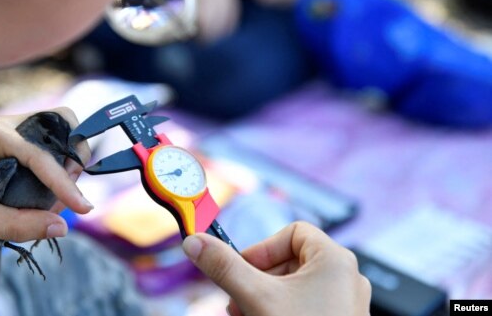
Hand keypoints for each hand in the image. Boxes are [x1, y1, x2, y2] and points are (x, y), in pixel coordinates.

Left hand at [0, 108, 90, 242]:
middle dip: (73, 156)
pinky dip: (54, 166)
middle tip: (67, 193)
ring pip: (55, 133)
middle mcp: (2, 124)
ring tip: (54, 198)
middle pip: (60, 124)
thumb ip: (19, 224)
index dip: (65, 182)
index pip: (42, 154)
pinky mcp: (7, 143)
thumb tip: (63, 227)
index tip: (84, 208)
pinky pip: (44, 146)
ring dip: (64, 162)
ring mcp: (6, 131)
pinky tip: (44, 192)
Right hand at [182, 222, 370, 315]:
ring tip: (246, 314)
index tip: (243, 271)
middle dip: (257, 279)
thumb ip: (225, 267)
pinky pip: (305, 305)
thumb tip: (195, 243)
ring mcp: (345, 302)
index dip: (263, 249)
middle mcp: (345, 277)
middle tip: (237, 301)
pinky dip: (281, 310)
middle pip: (290, 260)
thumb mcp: (256, 297)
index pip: (293, 232)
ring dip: (264, 297)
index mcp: (334, 259)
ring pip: (295, 286)